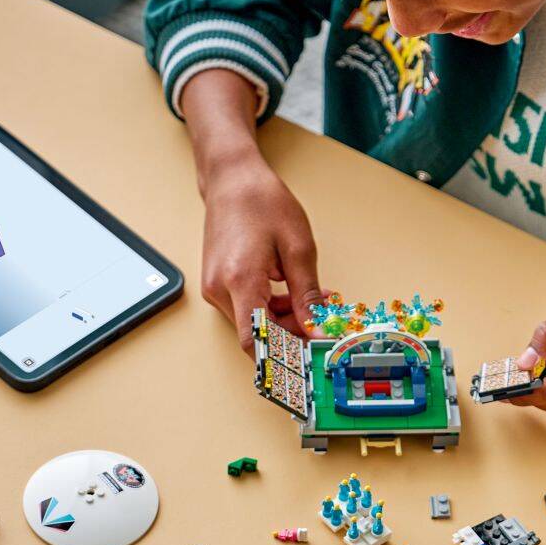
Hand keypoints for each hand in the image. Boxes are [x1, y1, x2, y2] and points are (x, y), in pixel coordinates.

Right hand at [181, 69, 324, 352]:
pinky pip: (250, 309)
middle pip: (260, 335)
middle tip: (328, 324)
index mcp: (240, 280)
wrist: (231, 179)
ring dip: (290, 321)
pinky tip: (299, 295)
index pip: (257, 341)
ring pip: (257, 324)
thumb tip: (318, 329)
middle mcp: (221, 290)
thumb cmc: (262, 203)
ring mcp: (217, 288)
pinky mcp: (221, 285)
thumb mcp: (298, 248)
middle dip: (297, 335)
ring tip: (320, 302)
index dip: (282, 360)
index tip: (308, 365)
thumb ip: (309, 295)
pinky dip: (276, 309)